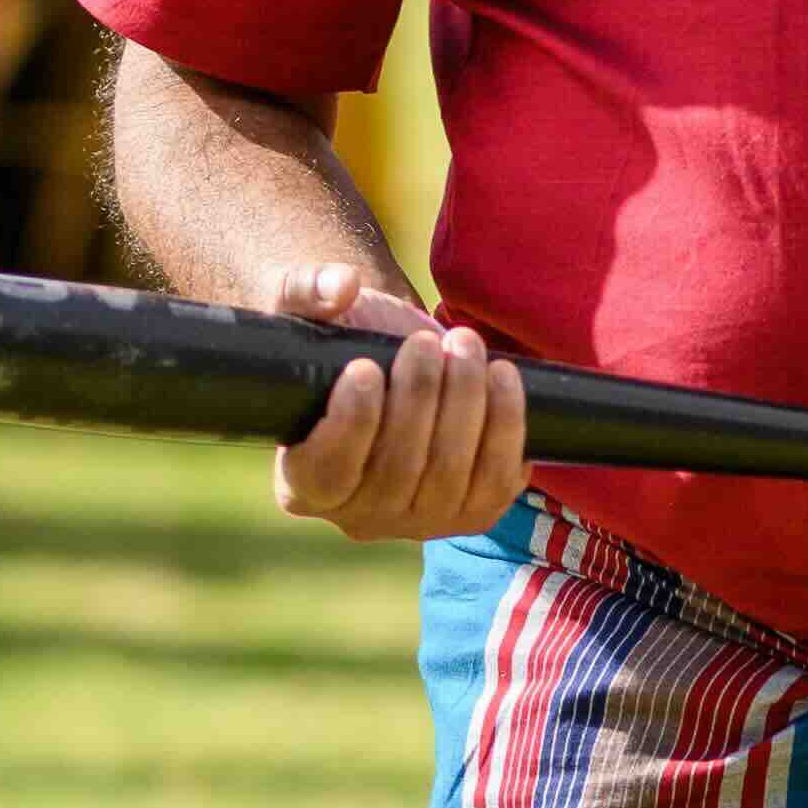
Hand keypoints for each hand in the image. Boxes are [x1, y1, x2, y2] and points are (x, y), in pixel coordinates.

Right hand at [263, 256, 528, 544]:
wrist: (397, 360)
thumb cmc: (339, 340)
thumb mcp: (305, 308)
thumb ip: (306, 290)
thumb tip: (341, 287)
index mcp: (302, 483)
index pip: (325, 473)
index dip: (349, 425)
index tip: (365, 366)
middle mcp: (358, 518)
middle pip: (395, 471)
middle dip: (417, 397)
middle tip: (427, 339)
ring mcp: (419, 520)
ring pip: (448, 474)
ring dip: (464, 404)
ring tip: (465, 343)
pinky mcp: (472, 512)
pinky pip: (496, 481)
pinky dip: (505, 427)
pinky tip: (502, 376)